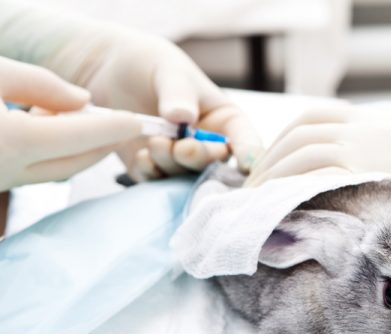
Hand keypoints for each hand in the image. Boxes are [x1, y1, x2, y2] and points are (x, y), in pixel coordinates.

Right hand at [0, 56, 140, 190]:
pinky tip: (52, 127)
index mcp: (11, 142)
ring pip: (52, 171)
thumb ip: (41, 84)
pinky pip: (29, 171)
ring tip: (91, 121)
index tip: (137, 121)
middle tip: (128, 127)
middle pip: (72, 162)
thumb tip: (84, 100)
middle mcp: (5, 171)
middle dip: (103, 144)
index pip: (77, 138)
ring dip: (77, 150)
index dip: (110, 128)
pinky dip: (50, 153)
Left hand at [76, 33, 263, 180]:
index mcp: (225, 121)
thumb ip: (178, 93)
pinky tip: (141, 157)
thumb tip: (184, 117)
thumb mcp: (169, 71)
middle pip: (216, 165)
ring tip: (154, 143)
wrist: (110, 73)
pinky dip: (152, 174)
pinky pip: (158, 182)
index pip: (245, 141)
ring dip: (172, 165)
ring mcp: (181, 160)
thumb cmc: (151, 66)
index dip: (250, 154)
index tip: (246, 164)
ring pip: (186, 176)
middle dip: (200, 159)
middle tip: (182, 148)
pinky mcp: (154, 169)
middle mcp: (208, 145)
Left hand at [246, 106, 390, 204]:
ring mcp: (376, 150)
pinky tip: (279, 213)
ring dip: (272, 178)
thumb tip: (346, 189)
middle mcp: (373, 129)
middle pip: (300, 136)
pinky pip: (320, 178)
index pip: (313, 121)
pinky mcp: (380, 177)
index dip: (282, 145)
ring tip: (257, 208)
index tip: (267, 172)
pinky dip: (292, 191)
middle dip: (268, 163)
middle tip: (251, 194)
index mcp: (380, 124)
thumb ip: (382, 166)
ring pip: (303, 153)